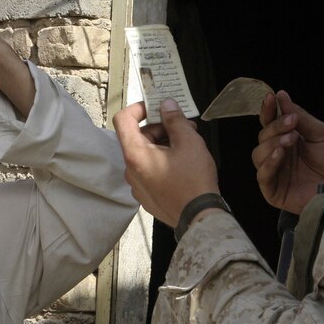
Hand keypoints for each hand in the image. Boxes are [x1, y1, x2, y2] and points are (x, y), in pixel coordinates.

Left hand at [113, 99, 219, 227]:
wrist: (199, 217)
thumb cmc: (194, 181)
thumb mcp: (189, 142)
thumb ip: (175, 119)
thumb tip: (167, 105)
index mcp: (135, 155)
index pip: (123, 120)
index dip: (138, 108)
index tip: (156, 106)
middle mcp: (131, 171)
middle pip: (138, 138)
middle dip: (160, 127)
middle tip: (184, 125)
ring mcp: (137, 186)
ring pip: (146, 155)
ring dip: (163, 144)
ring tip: (188, 144)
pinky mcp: (147, 196)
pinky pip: (150, 171)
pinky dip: (163, 161)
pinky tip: (183, 163)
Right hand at [251, 90, 323, 214]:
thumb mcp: (320, 134)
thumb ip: (300, 117)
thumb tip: (281, 95)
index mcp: (288, 140)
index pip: (270, 123)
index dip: (268, 111)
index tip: (271, 97)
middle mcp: (279, 155)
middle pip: (262, 137)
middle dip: (274, 128)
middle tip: (291, 123)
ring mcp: (275, 173)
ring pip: (258, 155)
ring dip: (271, 144)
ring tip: (290, 140)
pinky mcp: (274, 192)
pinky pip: (262, 176)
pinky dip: (269, 163)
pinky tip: (280, 154)